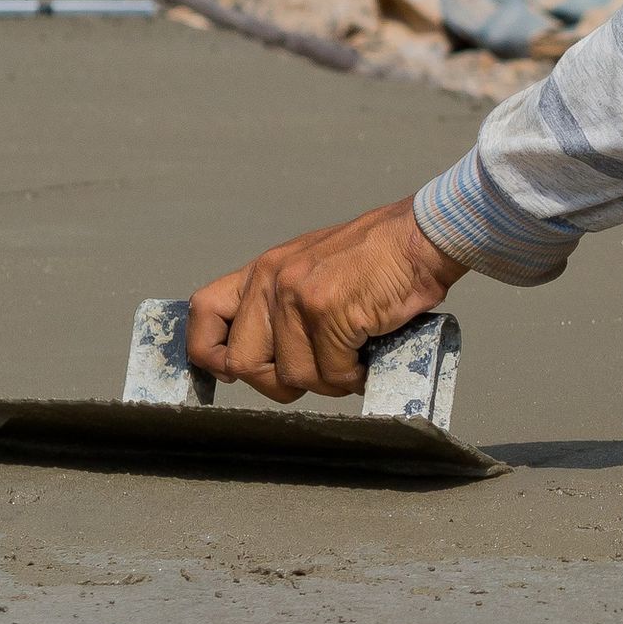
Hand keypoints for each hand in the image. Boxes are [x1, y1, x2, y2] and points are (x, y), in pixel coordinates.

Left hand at [187, 198, 467, 401]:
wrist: (419, 240)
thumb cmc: (377, 259)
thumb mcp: (313, 269)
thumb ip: (284, 304)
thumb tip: (273, 361)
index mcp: (263, 271)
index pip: (203, 313)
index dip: (211, 353)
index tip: (235, 372)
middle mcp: (271, 281)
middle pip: (243, 363)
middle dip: (279, 384)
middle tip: (315, 373)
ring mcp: (298, 297)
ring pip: (293, 376)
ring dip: (328, 381)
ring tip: (353, 360)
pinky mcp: (329, 313)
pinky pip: (332, 373)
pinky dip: (355, 376)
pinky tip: (369, 357)